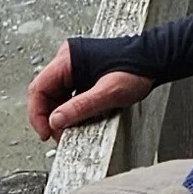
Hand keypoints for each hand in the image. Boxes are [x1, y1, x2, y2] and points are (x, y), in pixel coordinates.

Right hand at [28, 47, 153, 143]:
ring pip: (56, 93)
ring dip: (60, 113)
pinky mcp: (83, 70)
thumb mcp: (108, 93)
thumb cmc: (136, 68)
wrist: (155, 58)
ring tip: (69, 131)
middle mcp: (68, 58)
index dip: (37, 113)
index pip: (39, 88)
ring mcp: (75, 64)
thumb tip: (56, 121)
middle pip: (45, 92)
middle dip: (50, 116)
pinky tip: (77, 119)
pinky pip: (68, 92)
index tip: (45, 132)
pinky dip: (69, 107)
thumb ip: (81, 107)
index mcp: (68, 58)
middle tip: (58, 136)